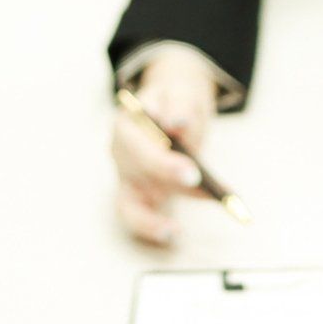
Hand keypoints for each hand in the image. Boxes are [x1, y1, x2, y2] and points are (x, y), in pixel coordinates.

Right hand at [112, 47, 219, 245]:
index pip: (136, 145)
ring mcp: (128, 178)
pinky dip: (157, 226)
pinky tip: (176, 232)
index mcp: (126, 125)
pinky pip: (141, 217)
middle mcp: (121, 154)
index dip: (162, 163)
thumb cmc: (175, 99)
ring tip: (173, 232)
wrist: (174, 107)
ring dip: (149, 222)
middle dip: (167, 186)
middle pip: (134, 175)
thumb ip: (179, 104)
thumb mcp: (180, 91)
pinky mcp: (139, 196)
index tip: (193, 172)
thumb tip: (177, 122)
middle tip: (201, 190)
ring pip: (128, 206)